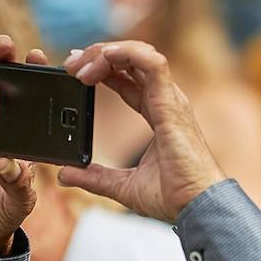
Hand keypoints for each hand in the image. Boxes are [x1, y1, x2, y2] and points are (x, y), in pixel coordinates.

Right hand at [0, 36, 48, 256]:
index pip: (31, 95)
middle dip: (2, 58)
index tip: (36, 56)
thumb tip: (12, 167)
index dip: (33, 72)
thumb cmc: (1, 213)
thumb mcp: (18, 204)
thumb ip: (19, 186)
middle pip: (1, 79)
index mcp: (23, 133)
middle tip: (4, 47)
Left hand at [58, 41, 226, 222]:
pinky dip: (127, 53)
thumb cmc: (173, 197)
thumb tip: (65, 175)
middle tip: (69, 65)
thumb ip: (94, 177)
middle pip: (130, 60)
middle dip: (97, 56)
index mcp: (157, 113)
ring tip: (80, 66)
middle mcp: (166, 101)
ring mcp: (170, 99)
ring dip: (106, 53)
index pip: (128, 78)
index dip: (102, 68)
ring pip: (139, 54)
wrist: (195, 207)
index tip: (74, 69)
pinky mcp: (171, 103)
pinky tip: (105, 57)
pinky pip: (152, 63)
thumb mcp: (122, 186)